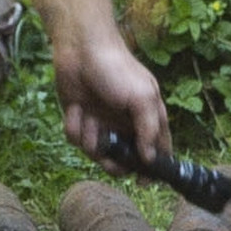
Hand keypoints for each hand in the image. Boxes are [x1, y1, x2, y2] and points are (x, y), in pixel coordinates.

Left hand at [53, 36, 172, 174]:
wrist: (80, 49)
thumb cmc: (116, 68)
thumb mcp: (142, 97)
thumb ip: (149, 129)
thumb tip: (152, 159)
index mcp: (146, 116)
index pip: (156, 149)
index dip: (153, 168)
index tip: (145, 182)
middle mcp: (124, 123)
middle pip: (123, 160)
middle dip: (113, 163)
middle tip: (108, 160)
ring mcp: (101, 122)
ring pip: (96, 151)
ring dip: (90, 139)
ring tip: (88, 120)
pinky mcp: (79, 118)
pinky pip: (76, 138)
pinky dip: (74, 126)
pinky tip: (75, 109)